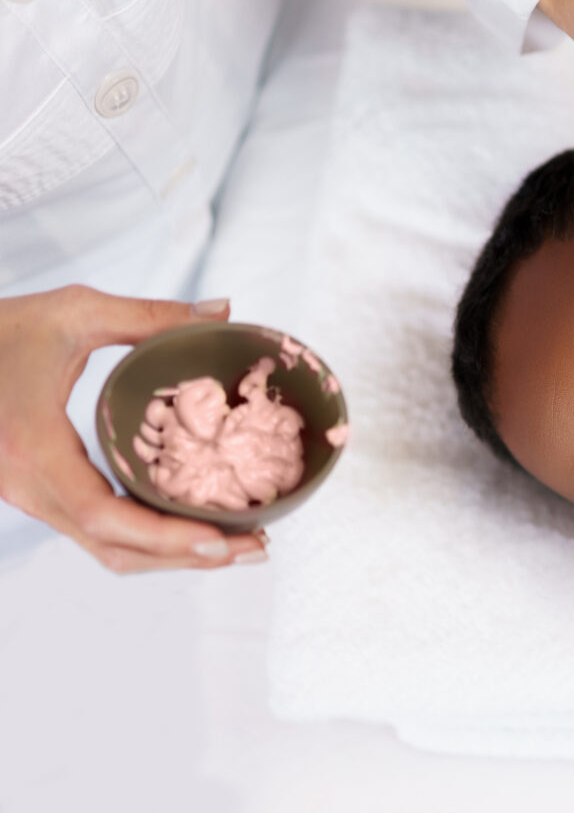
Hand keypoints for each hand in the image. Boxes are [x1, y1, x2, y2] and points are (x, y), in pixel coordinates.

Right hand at [0, 286, 266, 572]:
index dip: (164, 536)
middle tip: (255, 546)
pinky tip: (193, 525)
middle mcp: (26, 486)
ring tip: (238, 544)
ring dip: (171, 556)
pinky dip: (147, 538)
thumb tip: (224, 310)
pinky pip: (94, 531)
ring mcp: (28, 496)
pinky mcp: (37, 494)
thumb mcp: (73, 311)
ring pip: (104, 548)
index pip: (101, 514)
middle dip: (187, 556)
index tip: (222, 538)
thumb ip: (149, 316)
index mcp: (32, 447)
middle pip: (114, 548)